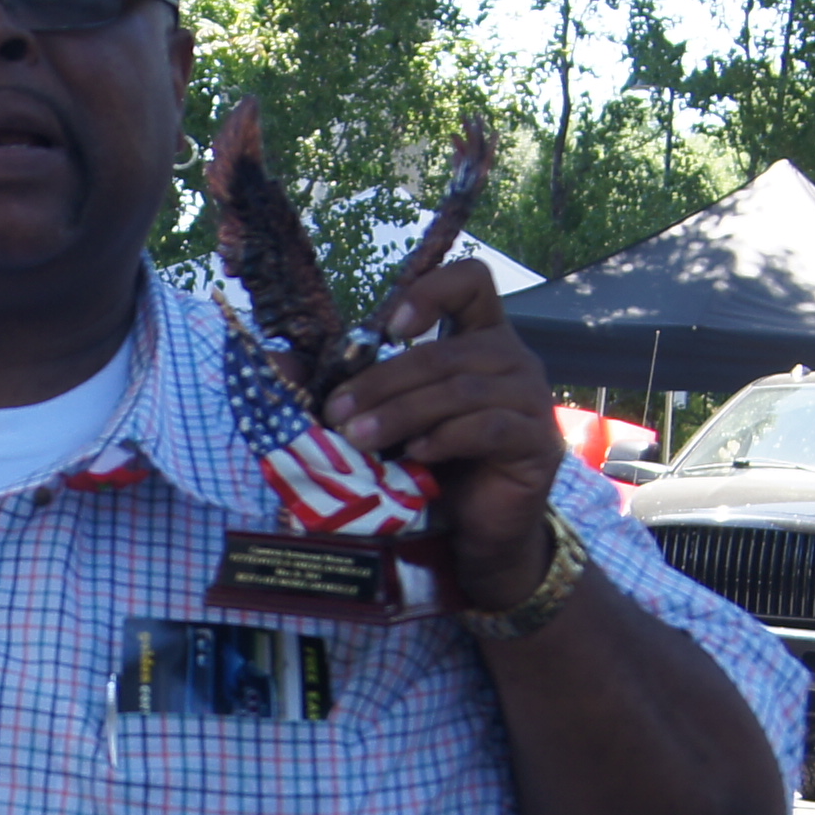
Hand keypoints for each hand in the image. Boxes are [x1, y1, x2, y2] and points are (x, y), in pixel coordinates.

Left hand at [319, 251, 570, 612]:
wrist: (480, 533)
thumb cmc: (434, 468)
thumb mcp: (390, 417)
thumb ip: (352, 386)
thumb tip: (278, 362)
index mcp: (481, 337)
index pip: (472, 281)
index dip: (430, 291)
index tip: (388, 328)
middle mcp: (513, 359)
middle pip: (447, 351)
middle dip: (384, 380)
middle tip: (338, 412)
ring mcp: (531, 399)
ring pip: (461, 390)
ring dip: (401, 412)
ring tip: (359, 438)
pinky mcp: (536, 442)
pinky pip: (487, 428)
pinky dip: (444, 438)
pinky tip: (415, 454)